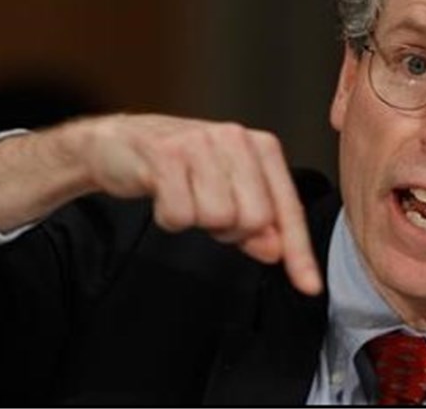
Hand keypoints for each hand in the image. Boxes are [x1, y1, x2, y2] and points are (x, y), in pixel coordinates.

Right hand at [0, 114, 322, 295]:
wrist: (116, 144)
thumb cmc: (179, 168)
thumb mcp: (226, 192)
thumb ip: (256, 222)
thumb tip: (277, 250)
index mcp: (261, 146)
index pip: (288, 208)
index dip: (299, 251)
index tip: (309, 287)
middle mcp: (236, 138)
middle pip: (255, 219)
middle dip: (230, 230)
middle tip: (206, 209)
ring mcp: (201, 143)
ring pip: (218, 218)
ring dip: (196, 221)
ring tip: (184, 197)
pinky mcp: (165, 154)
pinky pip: (179, 215)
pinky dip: (168, 217)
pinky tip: (162, 195)